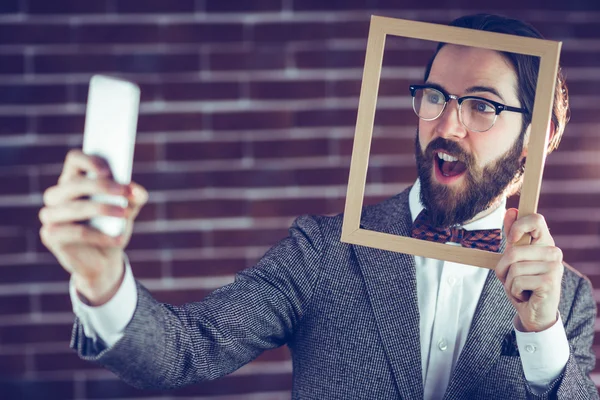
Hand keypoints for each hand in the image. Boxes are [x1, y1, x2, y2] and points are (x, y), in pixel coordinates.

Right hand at [39, 149, 147, 305]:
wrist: (105, 259)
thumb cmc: (114, 226)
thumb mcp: (129, 208)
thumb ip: (135, 196)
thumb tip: (136, 190)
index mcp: (75, 179)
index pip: (75, 159)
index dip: (90, 161)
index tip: (109, 170)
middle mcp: (57, 194)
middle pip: (74, 183)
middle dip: (101, 186)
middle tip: (125, 192)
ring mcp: (50, 214)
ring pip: (74, 207)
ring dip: (102, 209)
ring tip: (125, 213)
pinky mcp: (50, 235)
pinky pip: (76, 232)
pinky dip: (100, 235)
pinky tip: (118, 239)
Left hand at [495, 208, 563, 331]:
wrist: (533, 312)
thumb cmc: (523, 284)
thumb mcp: (514, 259)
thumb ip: (513, 236)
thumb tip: (511, 211)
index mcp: (545, 243)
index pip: (536, 220)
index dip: (518, 226)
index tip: (510, 240)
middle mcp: (553, 252)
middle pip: (513, 251)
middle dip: (503, 268)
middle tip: (511, 278)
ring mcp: (554, 267)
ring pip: (513, 268)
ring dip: (508, 283)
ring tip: (520, 288)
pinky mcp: (550, 282)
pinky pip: (517, 281)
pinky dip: (514, 291)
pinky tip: (525, 295)